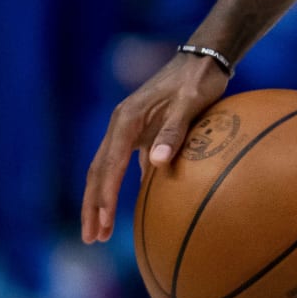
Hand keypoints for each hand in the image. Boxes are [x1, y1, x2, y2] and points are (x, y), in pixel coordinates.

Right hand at [81, 52, 229, 243]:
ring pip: (108, 170)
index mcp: (127, 120)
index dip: (104, 197)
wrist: (204, 59)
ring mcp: (130, 130)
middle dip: (92, 206)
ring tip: (101, 232)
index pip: (108, 166)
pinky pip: (127, 165)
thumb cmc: (198, 80)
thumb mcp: (190, 103)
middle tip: (92, 239)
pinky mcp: (143, 133)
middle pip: (98, 172)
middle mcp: (121, 126)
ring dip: (102, 200)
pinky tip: (129, 207)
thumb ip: (174, 131)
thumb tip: (157, 164)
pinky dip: (123, 187)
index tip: (103, 223)